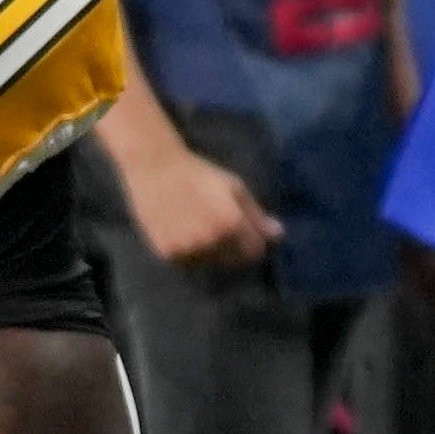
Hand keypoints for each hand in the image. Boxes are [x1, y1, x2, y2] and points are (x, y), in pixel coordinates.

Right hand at [117, 129, 283, 274]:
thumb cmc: (200, 175)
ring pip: (210, 263)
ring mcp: (187, 250)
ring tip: (200, 227)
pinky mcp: (167, 254)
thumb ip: (256, 215)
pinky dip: (191, 253)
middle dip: (234, 248)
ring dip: (211, 252)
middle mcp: (210, 241)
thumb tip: (278, 236)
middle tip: (220, 226)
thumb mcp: (235, 189)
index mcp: (231, 225)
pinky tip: (185, 232)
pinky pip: (188, 262)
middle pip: (234, 261)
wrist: (156, 170)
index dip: (254, 242)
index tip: (246, 232)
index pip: (255, 251)